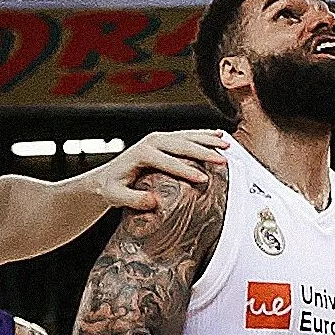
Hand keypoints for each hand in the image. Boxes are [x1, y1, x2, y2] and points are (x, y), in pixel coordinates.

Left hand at [80, 129, 228, 211]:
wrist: (107, 177)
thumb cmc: (113, 187)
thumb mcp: (117, 196)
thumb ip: (132, 199)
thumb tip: (152, 201)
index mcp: (142, 153)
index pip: (168, 161)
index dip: (186, 170)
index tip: (202, 178)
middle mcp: (152, 141)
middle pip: (183, 144)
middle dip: (205, 152)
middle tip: (223, 160)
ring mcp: (159, 138)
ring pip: (189, 136)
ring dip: (209, 140)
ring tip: (227, 145)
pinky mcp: (165, 139)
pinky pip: (188, 134)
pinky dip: (204, 134)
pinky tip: (218, 134)